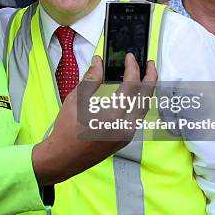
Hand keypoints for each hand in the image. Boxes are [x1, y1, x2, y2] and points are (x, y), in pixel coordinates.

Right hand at [32, 54, 157, 185]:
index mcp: (114, 114)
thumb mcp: (76, 99)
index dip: (133, 67)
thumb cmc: (67, 130)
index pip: (132, 85)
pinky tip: (132, 96)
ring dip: (146, 91)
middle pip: (146, 97)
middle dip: (150, 77)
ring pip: (144, 108)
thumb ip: (91, 79)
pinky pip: (137, 117)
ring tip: (143, 77)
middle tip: (149, 63)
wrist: (64, 157)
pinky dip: (138, 103)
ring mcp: (127, 134)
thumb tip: (99, 62)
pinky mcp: (125, 139)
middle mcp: (125, 125)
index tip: (130, 57)